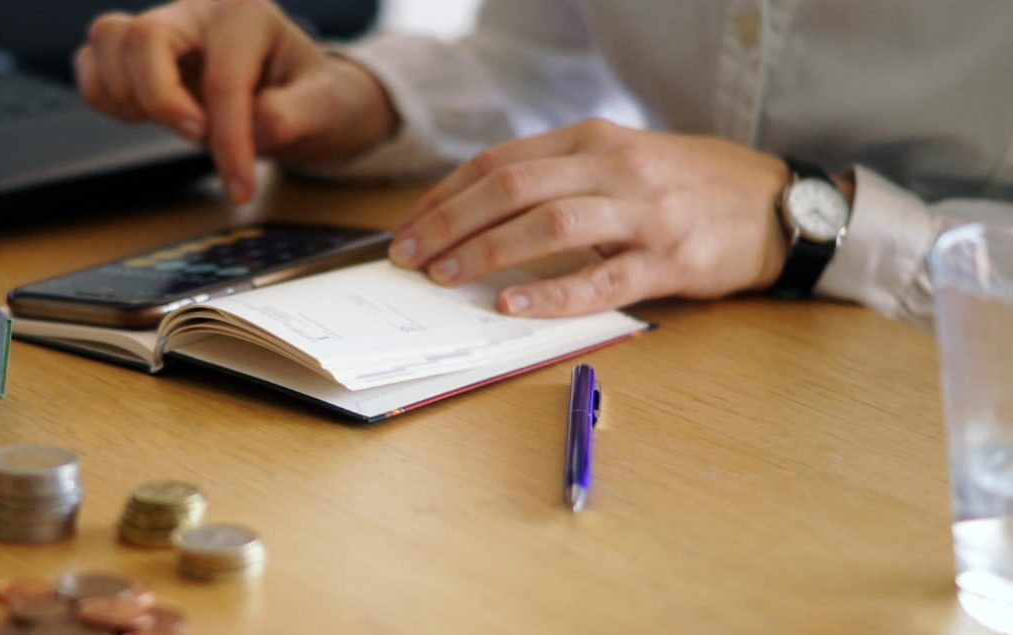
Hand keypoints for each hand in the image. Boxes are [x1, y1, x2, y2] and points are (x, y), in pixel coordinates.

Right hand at [75, 0, 397, 203]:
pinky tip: (140, 115)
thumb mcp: (328, 104)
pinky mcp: (136, 50)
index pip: (223, 79)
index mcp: (247, 15)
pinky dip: (102, 93)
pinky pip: (90, 57)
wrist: (298, 92)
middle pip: (145, 38)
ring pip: (109, 38)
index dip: (228, 140)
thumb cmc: (309, 94)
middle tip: (194, 137)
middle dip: (161, 101)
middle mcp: (198, 11)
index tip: (239, 189)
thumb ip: (299, 113)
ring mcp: (163, 26)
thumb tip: (260, 123)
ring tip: (171, 122)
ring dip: (127, 94)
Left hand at [388, 119, 791, 316]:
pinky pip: (602, 278)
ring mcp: (644, 212)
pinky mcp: (670, 258)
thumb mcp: (620, 161)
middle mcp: (614, 166)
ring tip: (445, 277)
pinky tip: (512, 305)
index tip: (409, 227)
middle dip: (448, 223)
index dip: (445, 196)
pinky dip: (552, 292)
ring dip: (487, 251)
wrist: (779, 203)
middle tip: (408, 256)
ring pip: (549, 224)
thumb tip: (479, 214)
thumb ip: (560, 177)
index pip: (498, 162)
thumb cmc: (687, 186)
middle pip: (511, 187)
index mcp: (592, 139)